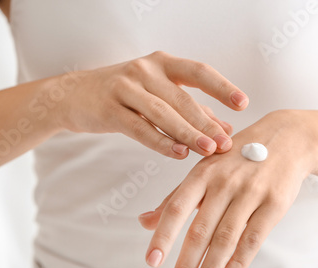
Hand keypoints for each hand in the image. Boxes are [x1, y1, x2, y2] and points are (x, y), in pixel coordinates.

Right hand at [58, 51, 247, 157]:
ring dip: (188, 133)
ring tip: (208, 150)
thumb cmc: (123, 95)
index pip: (198, 72)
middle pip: (182, 98)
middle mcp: (145, 70)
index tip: (243, 103)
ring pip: (163, 113)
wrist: (74, 95)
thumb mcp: (158, 94)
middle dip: (206, 122)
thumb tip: (225, 128)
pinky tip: (178, 153)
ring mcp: (125, 88)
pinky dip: (160, 141)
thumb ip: (192, 109)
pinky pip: (139, 128)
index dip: (222, 87)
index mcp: (162, 64)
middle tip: (226, 143)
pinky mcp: (109, 109)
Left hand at [138, 109, 317, 267]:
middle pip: (200, 231)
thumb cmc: (238, 158)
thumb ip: (176, 198)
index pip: (176, 208)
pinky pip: (253, 239)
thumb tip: (144, 222)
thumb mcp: (205, 170)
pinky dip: (238, 263)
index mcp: (202, 173)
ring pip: (225, 239)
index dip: (163, 235)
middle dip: (185, 267)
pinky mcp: (274, 204)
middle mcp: (224, 183)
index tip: (152, 262)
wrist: (287, 138)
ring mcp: (250, 193)